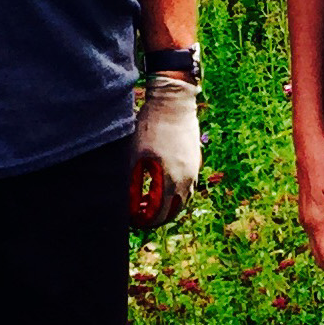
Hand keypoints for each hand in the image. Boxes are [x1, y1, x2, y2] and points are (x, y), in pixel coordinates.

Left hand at [129, 73, 200, 228]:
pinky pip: (189, 187)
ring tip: (152, 205)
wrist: (174, 103)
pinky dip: (177, 194)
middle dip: (157, 218)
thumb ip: (132, 181)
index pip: (159, 213)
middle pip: (173, 211)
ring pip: (183, 200)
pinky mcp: (196, 162)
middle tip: (142, 218)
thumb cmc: (150, 126)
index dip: (145, 221)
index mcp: (168, 179)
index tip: (134, 221)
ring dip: (169, 207)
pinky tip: (164, 188)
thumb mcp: (135, 155)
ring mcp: (193, 170)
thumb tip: (127, 203)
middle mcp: (185, 179)